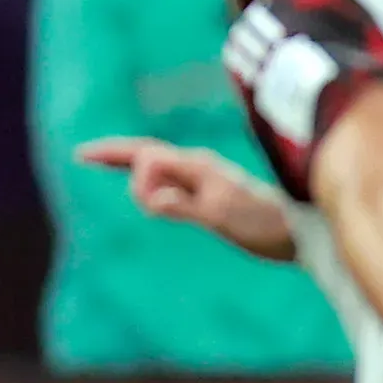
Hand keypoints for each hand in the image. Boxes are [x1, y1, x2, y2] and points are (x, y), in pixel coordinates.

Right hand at [78, 137, 294, 259]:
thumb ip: (184, 205)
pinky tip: (146, 189)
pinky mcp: (209, 193)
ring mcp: (203, 178)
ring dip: (134, 174)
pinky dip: (149, 181)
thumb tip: (149, 198)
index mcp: (197, 166)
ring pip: (156, 166)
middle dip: (114, 153)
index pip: (147, 155)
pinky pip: (170, 181)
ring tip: (130, 188)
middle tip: (81, 155)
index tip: (101, 170)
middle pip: (146, 152)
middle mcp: (197, 166)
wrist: (301, 230)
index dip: (120, 161)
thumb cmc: (265, 223)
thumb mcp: (221, 216)